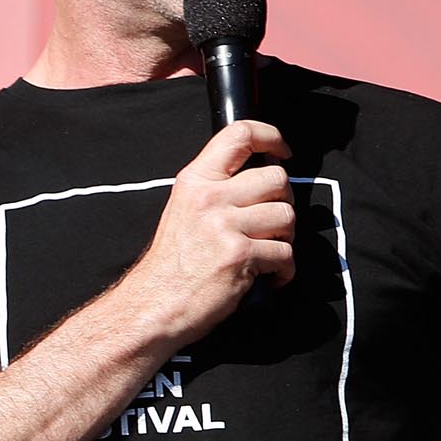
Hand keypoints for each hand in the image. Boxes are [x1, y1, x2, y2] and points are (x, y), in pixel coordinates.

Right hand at [120, 117, 295, 346]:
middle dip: (283, 203)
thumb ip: (215, 190)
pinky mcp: (240, 255)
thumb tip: (260, 180)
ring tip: (266, 252)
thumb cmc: (171, 266)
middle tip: (271, 223)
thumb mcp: (183, 211)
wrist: (154, 306)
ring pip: (287, 217)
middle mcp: (209, 198)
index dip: (271, 137)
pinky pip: (285, 254)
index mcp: (195, 181)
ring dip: (285, 239)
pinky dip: (283, 271)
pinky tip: (267, 278)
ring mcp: (224, 226)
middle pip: (277, 179)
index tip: (281, 151)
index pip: (239, 135)